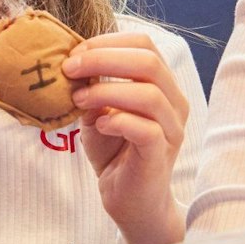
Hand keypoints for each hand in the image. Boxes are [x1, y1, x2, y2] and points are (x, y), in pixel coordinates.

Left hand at [64, 33, 187, 243]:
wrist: (128, 200)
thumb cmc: (114, 153)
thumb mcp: (97, 112)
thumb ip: (91, 88)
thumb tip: (73, 64)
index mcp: (161, 84)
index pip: (144, 44)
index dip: (107, 42)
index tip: (75, 54)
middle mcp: (174, 102)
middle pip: (149, 61)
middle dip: (103, 59)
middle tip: (70, 69)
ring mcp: (172, 128)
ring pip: (150, 93)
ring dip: (106, 91)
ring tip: (79, 100)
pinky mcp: (162, 153)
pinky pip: (146, 128)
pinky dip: (118, 121)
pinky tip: (99, 126)